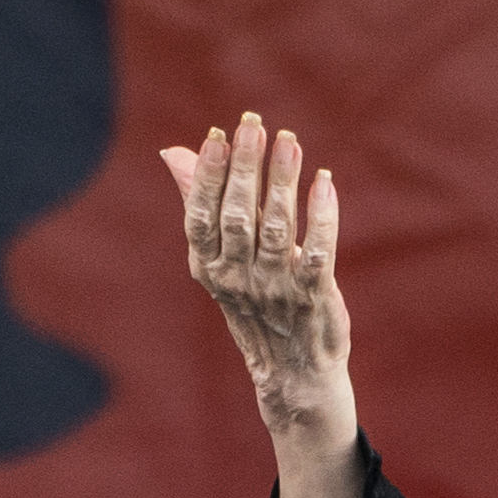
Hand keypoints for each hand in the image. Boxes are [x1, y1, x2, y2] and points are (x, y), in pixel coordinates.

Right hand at [159, 111, 352, 442]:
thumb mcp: (221, 260)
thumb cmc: (256, 305)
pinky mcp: (312, 297)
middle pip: (238, 215)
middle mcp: (238, 279)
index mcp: (209, 268)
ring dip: (282, 181)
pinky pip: (317, 251)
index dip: (209, 174)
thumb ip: (202, 204)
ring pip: (277, 227)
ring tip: (289, 142)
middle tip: (255, 125)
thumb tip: (173, 153)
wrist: (293, 373)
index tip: (219, 134)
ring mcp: (275, 290)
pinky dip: (322, 216)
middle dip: (246, 167)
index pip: (202, 215)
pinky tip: (323, 182)